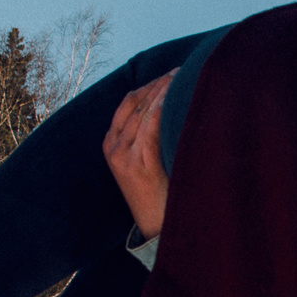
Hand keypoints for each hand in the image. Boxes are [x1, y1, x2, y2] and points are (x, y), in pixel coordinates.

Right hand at [104, 71, 175, 238]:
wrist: (154, 226)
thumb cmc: (158, 192)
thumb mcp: (147, 161)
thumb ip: (150, 138)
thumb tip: (173, 109)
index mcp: (112, 142)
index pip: (129, 102)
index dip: (150, 84)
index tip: (172, 73)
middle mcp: (113, 146)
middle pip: (135, 102)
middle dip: (159, 84)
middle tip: (182, 71)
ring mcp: (123, 155)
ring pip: (143, 112)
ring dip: (163, 92)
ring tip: (183, 79)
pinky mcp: (136, 164)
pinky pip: (148, 128)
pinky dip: (161, 110)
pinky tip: (174, 99)